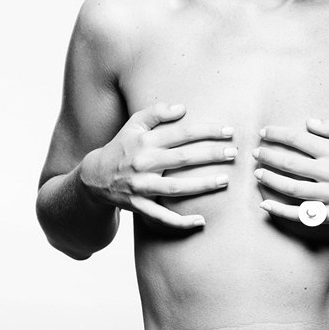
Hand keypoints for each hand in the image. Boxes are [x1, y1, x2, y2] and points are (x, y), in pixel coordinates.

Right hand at [80, 102, 235, 228]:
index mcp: (146, 141)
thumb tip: (182, 107)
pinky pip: (162, 217)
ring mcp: (141, 187)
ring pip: (177, 188)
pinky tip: (201, 221)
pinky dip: (181, 221)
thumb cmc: (121, 147)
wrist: (94, 177)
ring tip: (225, 181)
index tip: (228, 131)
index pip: (182, 133)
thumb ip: (156, 112)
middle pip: (183, 158)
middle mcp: (144, 163)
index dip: (207, 131)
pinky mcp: (139, 206)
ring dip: (203, 185)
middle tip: (234, 154)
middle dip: (211, 155)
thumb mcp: (133, 124)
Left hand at [254, 117, 328, 228]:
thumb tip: (309, 122)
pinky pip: (300, 213)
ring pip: (291, 187)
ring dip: (270, 179)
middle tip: (254, 153)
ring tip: (257, 173)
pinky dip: (280, 210)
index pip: (299, 139)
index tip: (264, 132)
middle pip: (290, 163)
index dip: (277, 134)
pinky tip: (266, 204)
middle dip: (268, 156)